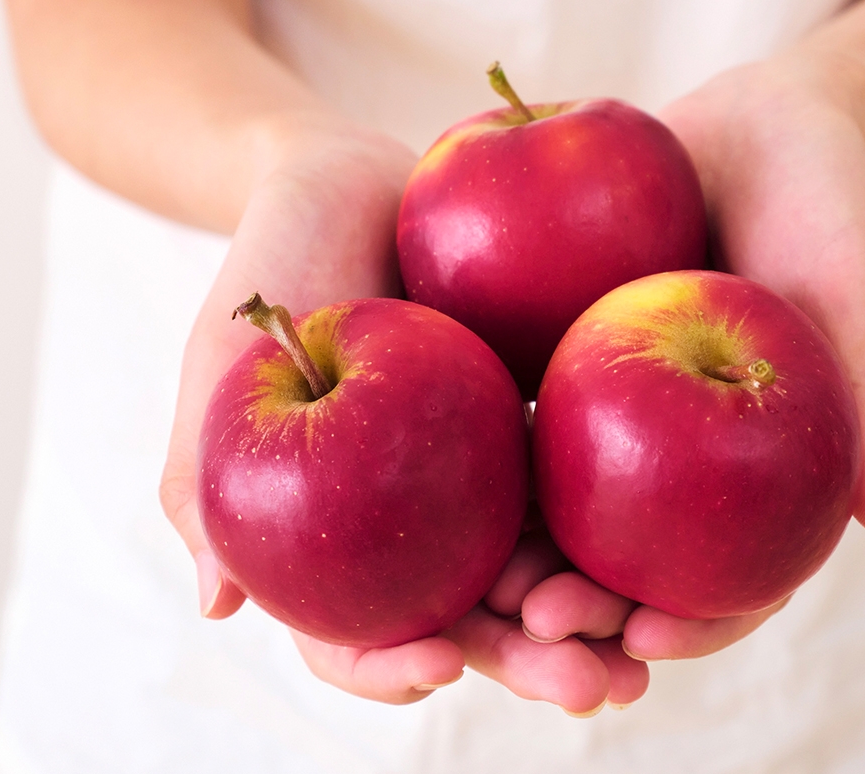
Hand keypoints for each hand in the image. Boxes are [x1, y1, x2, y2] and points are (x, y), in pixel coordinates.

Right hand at [156, 116, 649, 709]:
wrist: (352, 177)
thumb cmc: (275, 264)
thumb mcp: (223, 360)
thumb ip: (201, 473)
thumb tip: (216, 605)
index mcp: (331, 528)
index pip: (351, 628)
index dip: (387, 664)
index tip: (438, 665)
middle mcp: (413, 520)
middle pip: (468, 619)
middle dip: (525, 663)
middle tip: (587, 687)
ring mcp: (482, 479)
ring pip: (538, 571)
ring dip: (590, 623)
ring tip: (640, 657)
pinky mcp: (537, 425)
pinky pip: (579, 485)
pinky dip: (615, 530)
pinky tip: (663, 560)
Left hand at [520, 54, 864, 661]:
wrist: (741, 122)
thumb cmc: (816, 200)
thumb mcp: (853, 279)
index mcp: (763, 474)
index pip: (738, 577)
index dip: (699, 622)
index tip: (649, 641)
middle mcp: (684, 464)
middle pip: (634, 566)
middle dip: (587, 610)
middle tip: (538, 624)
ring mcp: (617, 424)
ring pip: (563, 518)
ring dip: (520, 562)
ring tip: (479, 588)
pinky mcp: (556, 371)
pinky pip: (519, 429)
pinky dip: (486, 466)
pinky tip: (443, 481)